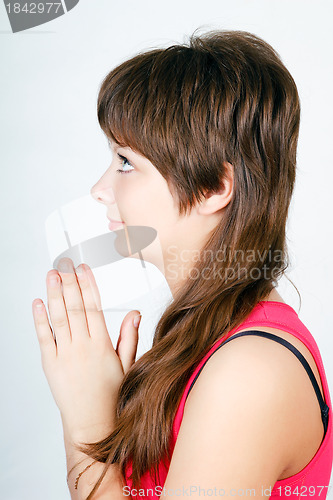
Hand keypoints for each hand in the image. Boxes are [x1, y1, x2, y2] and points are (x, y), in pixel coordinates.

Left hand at [32, 257, 140, 441]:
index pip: (94, 306)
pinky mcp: (50, 364)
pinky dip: (39, 319)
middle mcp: (82, 346)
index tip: (84, 268)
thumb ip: (129, 336)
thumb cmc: (111, 395)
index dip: (88, 285)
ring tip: (51, 274)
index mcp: (102, 344)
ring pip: (59, 318)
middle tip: (64, 262)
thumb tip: (134, 312)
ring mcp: (65, 355)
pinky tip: (37, 303)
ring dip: (54, 294)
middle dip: (69, 282)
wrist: (92, 423)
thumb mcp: (128, 364)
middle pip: (75, 307)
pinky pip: (44, 338)